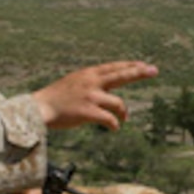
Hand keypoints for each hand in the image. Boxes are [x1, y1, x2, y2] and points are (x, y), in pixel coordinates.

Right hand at [32, 60, 158, 130]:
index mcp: (88, 74)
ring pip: (118, 103)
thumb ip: (91, 83)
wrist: (39, 108)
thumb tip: (107, 88)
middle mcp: (91, 82)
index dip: (131, 66)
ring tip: (123, 119)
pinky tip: (114, 128)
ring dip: (123, 113)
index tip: (144, 65)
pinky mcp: (88, 112)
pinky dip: (114, 124)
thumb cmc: (56, 98)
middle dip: (139, 72)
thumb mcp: (74, 82)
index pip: (114, 67)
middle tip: (154, 71)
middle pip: (121, 75)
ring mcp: (90, 96)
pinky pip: (109, 119)